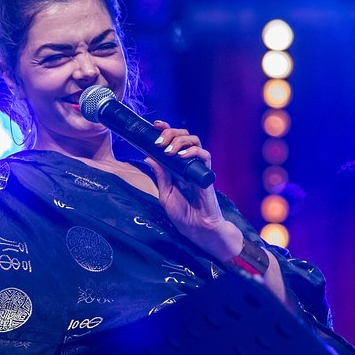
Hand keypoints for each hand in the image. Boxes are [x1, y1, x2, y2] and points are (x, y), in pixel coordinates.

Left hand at [146, 121, 287, 302]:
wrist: (197, 229)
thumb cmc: (183, 214)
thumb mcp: (165, 193)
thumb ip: (160, 175)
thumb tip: (148, 156)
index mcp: (177, 166)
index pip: (172, 142)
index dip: (165, 130)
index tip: (154, 125)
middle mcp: (188, 164)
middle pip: (184, 136)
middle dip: (170, 133)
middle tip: (158, 140)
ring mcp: (198, 168)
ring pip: (195, 141)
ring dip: (179, 141)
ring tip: (167, 149)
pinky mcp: (206, 175)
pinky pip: (204, 156)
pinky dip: (193, 152)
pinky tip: (181, 156)